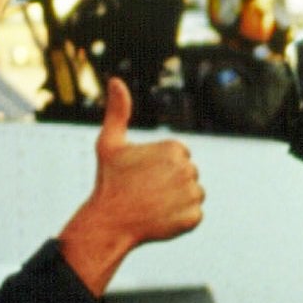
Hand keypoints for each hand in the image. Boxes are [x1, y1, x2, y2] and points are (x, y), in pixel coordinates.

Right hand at [58, 78, 204, 295]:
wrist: (108, 222)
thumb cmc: (109, 181)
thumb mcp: (109, 143)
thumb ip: (118, 112)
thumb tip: (116, 81)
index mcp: (174, 149)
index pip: (179, 155)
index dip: (160, 165)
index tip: (143, 174)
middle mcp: (188, 169)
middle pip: (188, 174)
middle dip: (170, 181)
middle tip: (146, 190)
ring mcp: (192, 194)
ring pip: (193, 193)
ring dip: (177, 199)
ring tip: (153, 204)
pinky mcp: (194, 217)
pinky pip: (194, 214)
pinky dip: (180, 218)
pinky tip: (161, 218)